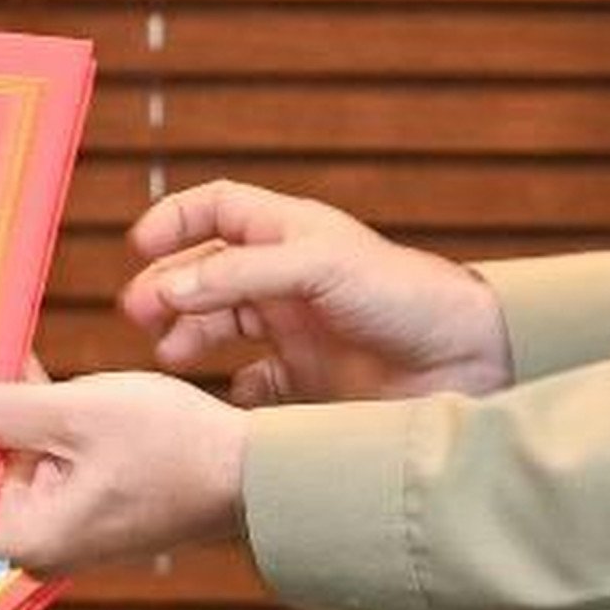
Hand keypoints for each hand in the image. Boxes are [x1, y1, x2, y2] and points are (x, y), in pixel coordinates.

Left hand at [0, 371, 249, 575]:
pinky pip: (37, 456)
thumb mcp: (73, 411)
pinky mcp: (80, 500)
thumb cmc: (174, 447)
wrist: (252, 469)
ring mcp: (60, 522)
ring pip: (4, 459)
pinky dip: (30, 416)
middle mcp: (36, 540)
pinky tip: (18, 367)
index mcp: (25, 536)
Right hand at [118, 179, 509, 404]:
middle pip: (205, 274)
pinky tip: (227, 400)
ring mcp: (296, 332)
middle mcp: (288, 280)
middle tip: (138, 314)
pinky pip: (252, 387)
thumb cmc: (410, 296)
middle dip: (166, 288)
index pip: (219, 210)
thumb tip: (171, 287)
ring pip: (219, 329)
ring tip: (170, 356)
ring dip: (187, 338)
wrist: (471, 363)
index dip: (176, 220)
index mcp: (291, 235)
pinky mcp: (308, 383)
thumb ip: (242, 276)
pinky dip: (230, 394)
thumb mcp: (321, 267)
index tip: (139, 246)